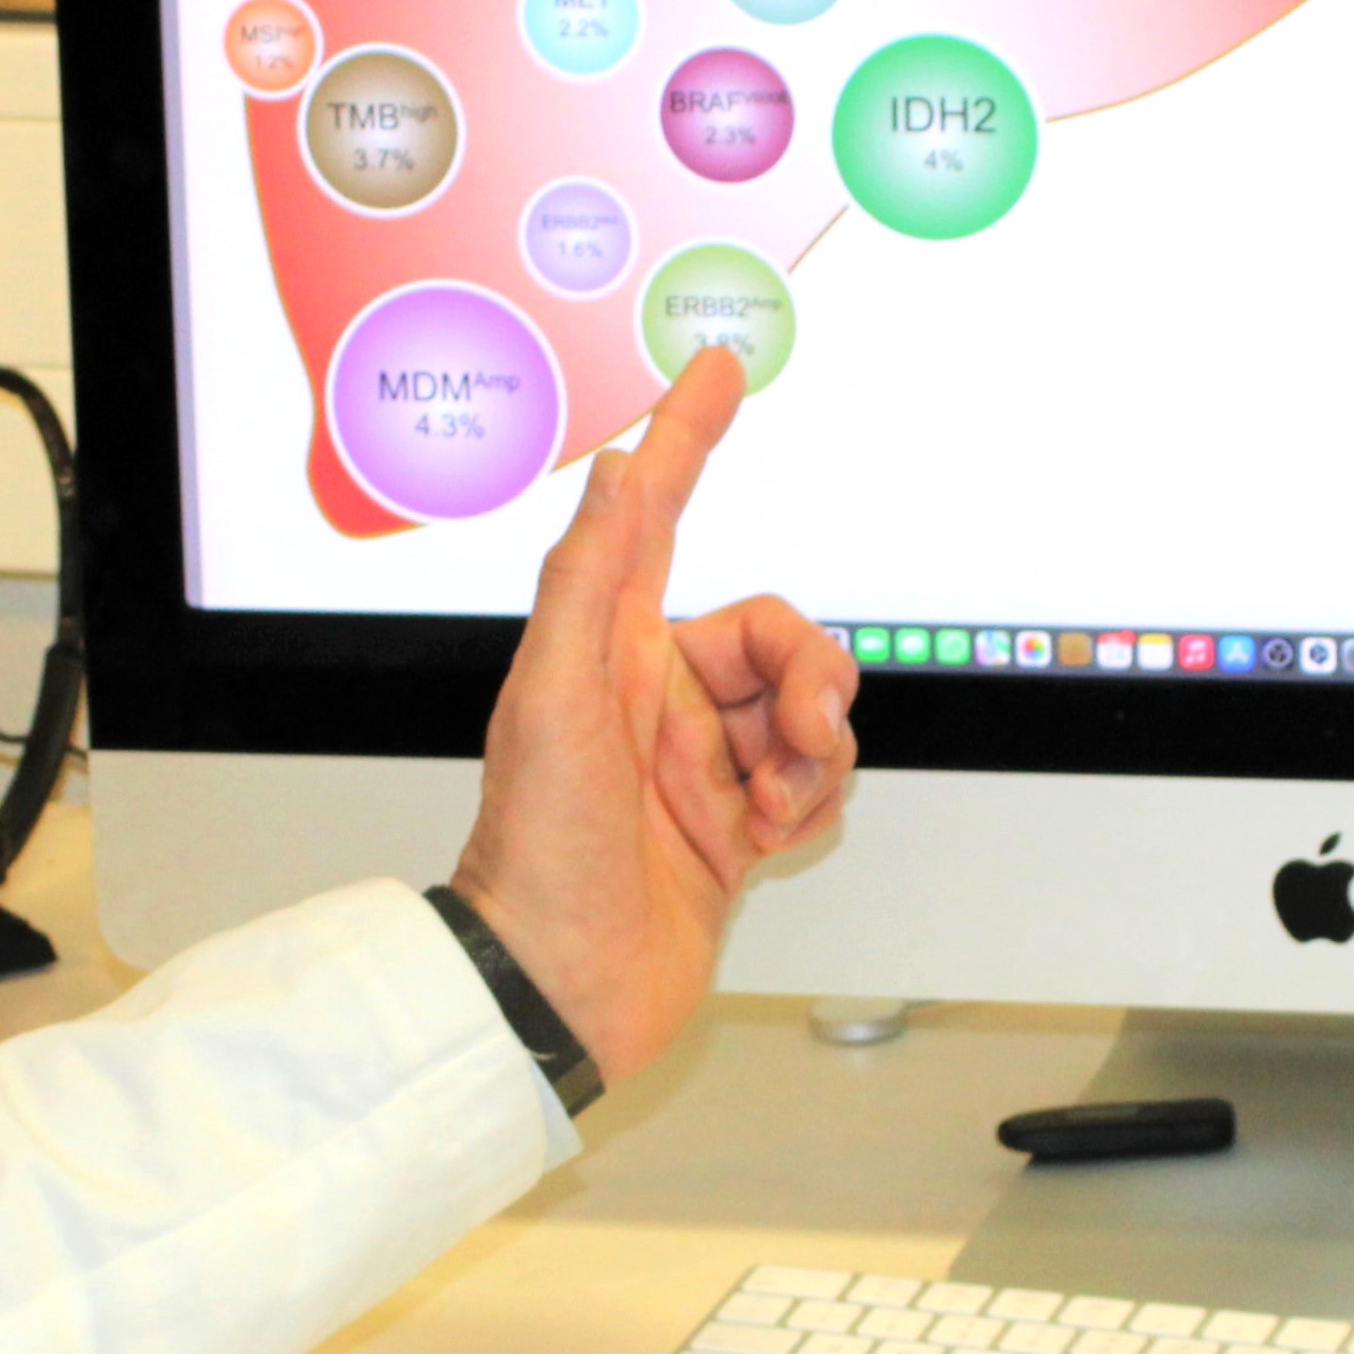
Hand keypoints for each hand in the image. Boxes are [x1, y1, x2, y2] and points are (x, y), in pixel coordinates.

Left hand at [449, 348, 858, 1087]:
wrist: (563, 983)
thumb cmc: (536, 847)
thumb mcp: (552, 696)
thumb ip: (588, 578)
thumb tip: (612, 470)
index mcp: (609, 646)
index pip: (654, 513)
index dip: (687, 435)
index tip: (718, 370)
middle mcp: (660, 693)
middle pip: (778, 631)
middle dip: (812, 675)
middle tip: (799, 734)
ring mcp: (703, 760)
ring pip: (812, 705)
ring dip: (816, 749)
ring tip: (772, 802)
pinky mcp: (739, 824)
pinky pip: (817, 779)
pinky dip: (813, 803)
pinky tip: (771, 839)